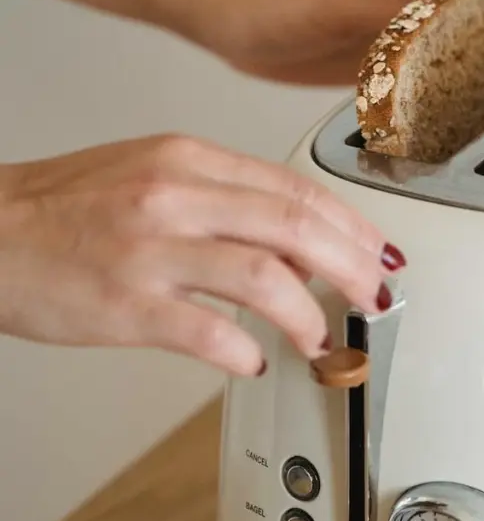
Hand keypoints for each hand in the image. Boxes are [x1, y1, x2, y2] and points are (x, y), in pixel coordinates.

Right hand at [0, 134, 405, 376]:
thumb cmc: (68, 208)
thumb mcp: (154, 174)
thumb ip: (228, 199)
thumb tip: (299, 242)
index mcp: (189, 159)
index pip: (296, 189)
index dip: (352, 226)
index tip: (379, 253)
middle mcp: (175, 196)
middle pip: (296, 226)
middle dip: (352, 267)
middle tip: (376, 296)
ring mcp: (150, 250)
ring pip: (265, 278)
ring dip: (309, 314)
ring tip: (321, 338)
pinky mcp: (124, 304)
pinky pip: (208, 333)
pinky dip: (245, 351)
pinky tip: (254, 360)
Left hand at [204, 0, 483, 85]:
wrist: (234, 19)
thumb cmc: (279, 4)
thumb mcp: (344, 5)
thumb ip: (399, 10)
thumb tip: (458, 11)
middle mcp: (421, 2)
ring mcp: (409, 30)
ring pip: (482, 37)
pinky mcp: (390, 58)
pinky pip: (450, 67)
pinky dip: (479, 78)